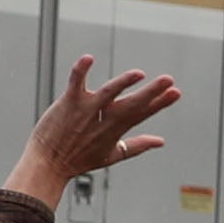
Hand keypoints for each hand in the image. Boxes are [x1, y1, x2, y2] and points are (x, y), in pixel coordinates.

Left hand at [4, 60, 178, 207]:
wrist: (47, 164)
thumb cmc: (78, 160)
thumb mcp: (112, 155)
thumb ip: (138, 146)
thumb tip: (161, 141)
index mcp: (116, 129)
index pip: (142, 113)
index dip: (160, 103)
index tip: (176, 93)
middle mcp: (103, 118)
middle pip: (131, 104)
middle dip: (151, 93)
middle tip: (168, 81)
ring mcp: (86, 109)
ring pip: (107, 93)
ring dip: (122, 83)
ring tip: (139, 74)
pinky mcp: (68, 102)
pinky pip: (75, 83)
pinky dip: (81, 70)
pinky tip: (88, 58)